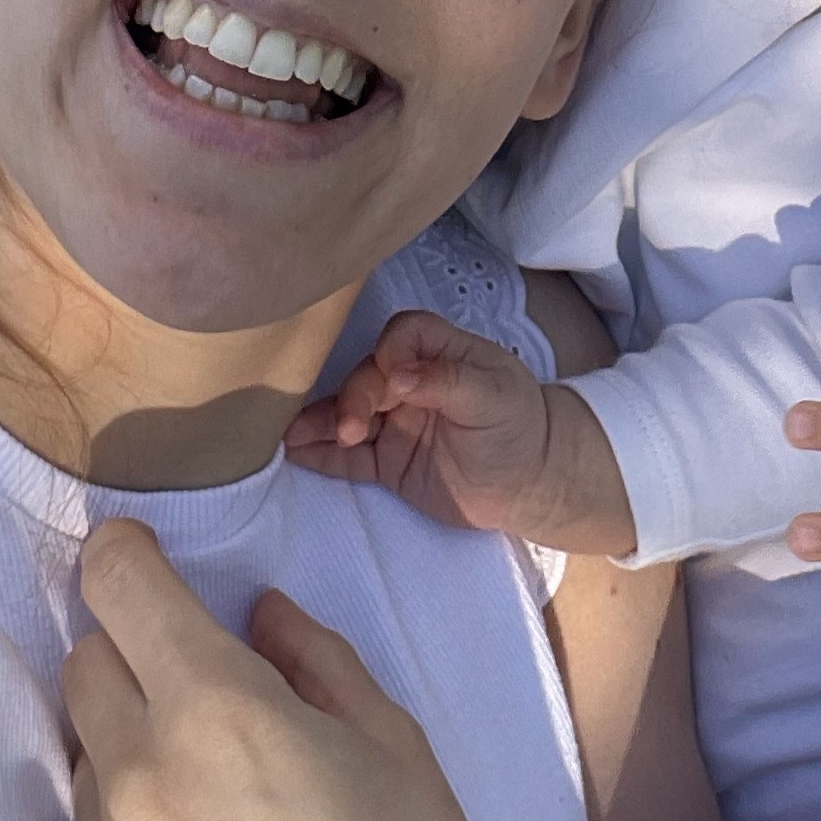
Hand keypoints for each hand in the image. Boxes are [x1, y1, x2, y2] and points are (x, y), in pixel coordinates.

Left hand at [64, 520, 495, 820]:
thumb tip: (261, 615)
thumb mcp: (391, 744)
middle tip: (206, 687)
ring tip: (217, 790)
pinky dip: (133, 820)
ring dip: (133, 745)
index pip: (120, 589)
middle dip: (138, 656)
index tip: (139, 554)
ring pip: (87, 752)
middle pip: (85, 663)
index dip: (125, 556)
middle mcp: (140, 775)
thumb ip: (316, 661)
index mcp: (218, 710)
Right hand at [285, 309, 635, 554]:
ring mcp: (394, 421)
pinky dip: (318, 453)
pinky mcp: (385, 461)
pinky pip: (345, 456)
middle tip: (350, 428)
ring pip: (346, 414)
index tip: (390, 379)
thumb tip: (395, 373)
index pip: (402, 335)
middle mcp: (410, 382)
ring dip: (318, 423)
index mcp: (440, 353)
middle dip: (351, 398)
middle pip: (366, 376)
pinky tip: (292, 452)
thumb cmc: (518, 426)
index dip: (389, 353)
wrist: (532, 485)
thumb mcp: (494, 397)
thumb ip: (446, 380)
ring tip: (289, 436)